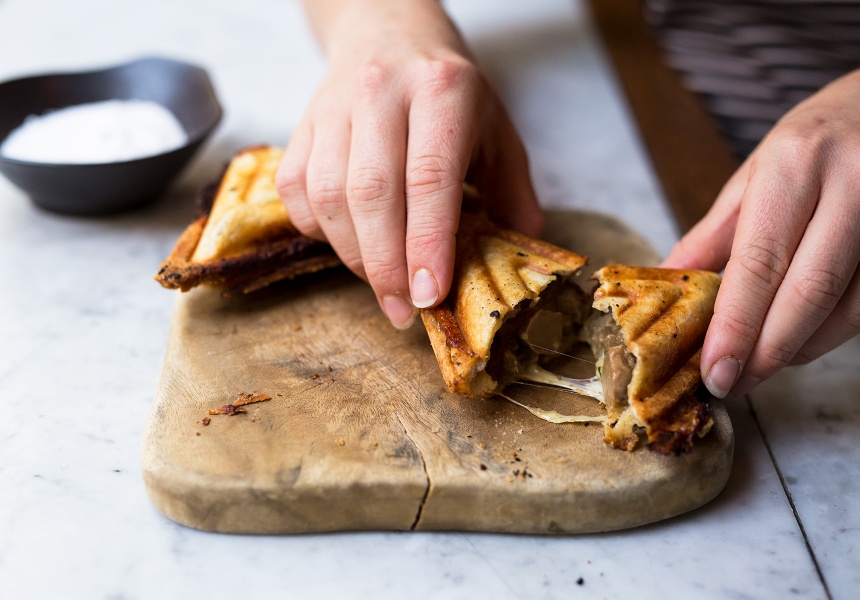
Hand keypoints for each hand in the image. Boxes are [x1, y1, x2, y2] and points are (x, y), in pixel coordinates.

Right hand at [277, 0, 542, 328]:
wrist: (388, 32)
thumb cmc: (449, 92)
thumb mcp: (496, 131)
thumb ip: (511, 195)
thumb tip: (513, 262)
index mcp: (442, 91)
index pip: (429, 178)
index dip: (426, 244)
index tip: (429, 296)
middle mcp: (382, 92)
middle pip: (372, 194)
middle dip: (386, 265)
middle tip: (403, 309)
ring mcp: (333, 107)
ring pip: (328, 197)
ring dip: (354, 256)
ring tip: (382, 284)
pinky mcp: (301, 125)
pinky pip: (297, 193)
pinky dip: (320, 232)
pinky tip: (350, 242)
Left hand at [662, 69, 859, 397]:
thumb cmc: (815, 139)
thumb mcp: (755, 172)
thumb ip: (713, 233)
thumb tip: (664, 282)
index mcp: (795, 165)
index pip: (760, 260)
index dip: (736, 324)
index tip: (713, 369)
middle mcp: (852, 184)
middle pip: (809, 291)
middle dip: (766, 351)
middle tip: (731, 384)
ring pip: (849, 307)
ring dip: (799, 349)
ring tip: (758, 366)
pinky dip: (831, 333)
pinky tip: (800, 341)